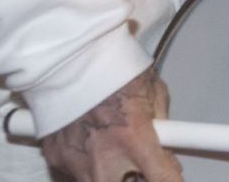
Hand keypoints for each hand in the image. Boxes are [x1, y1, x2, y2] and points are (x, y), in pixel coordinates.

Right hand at [39, 68, 178, 181]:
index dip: (171, 180)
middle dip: (139, 178)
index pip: (164, 180)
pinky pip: (75, 172)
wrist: (64, 58)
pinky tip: (91, 143)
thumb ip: (162, 121)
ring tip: (114, 151)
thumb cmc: (109, 65)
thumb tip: (170, 139)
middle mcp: (105, 158)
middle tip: (142, 167)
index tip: (172, 177)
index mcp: (134, 138)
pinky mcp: (55, 159)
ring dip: (112, 174)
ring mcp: (77, 163)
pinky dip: (86, 164)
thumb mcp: (151, 89)